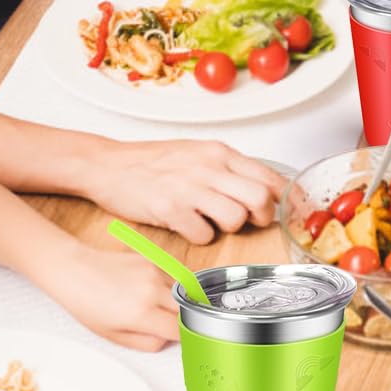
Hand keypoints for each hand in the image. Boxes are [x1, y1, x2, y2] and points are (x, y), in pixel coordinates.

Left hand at [47, 246, 180, 351]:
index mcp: (141, 314)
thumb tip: (169, 339)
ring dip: (175, 302)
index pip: (180, 328)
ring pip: (182, 292)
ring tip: (153, 306)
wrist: (75, 272)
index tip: (177, 338)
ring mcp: (154, 273)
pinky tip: (147, 290)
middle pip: (187, 309)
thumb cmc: (88, 305)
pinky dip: (166, 288)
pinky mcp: (153, 261)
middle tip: (167, 323)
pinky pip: (171, 278)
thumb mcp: (114, 336)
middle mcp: (152, 291)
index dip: (181, 336)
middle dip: (181, 319)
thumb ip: (147, 343)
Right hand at [81, 138, 283, 244]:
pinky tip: (188, 227)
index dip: (282, 198)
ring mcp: (189, 188)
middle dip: (261, 217)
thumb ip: (228, 169)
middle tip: (249, 221)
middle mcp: (208, 167)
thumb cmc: (151, 162)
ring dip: (228, 228)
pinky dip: (200, 237)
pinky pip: (203, 234)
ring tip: (211, 222)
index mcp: (219, 153)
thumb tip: (263, 188)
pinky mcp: (170, 209)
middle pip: (260, 198)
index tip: (283, 210)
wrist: (107, 165)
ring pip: (235, 218)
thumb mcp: (196, 154)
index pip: (269, 176)